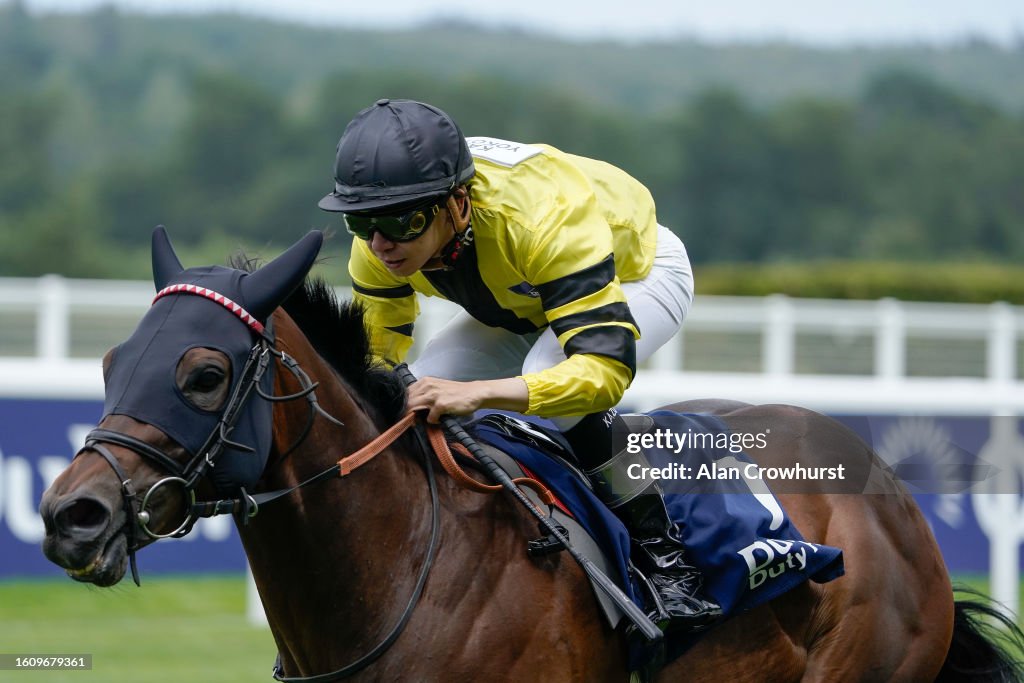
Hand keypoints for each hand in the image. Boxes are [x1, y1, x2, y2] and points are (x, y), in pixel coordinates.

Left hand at [406, 376, 528, 422]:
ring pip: (414, 409)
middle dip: (406, 414)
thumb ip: (424, 395)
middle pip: (407, 403)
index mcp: (424, 381)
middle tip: (411, 422)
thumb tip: (411, 409)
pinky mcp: (441, 404)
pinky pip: (430, 418)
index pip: (406, 395)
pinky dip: (433, 421)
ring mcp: (433, 395)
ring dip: (416, 419)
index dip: (403, 406)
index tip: (404, 415)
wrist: (474, 393)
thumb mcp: (437, 389)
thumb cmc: (456, 393)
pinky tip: (439, 420)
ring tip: (421, 422)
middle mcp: (427, 386)